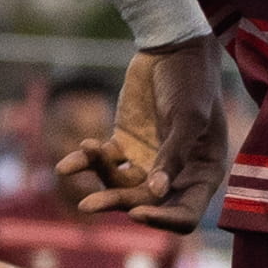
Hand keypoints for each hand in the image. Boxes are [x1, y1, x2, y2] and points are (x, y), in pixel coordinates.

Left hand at [57, 39, 233, 231]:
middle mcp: (175, 174)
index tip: (137, 212)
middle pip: (145, 202)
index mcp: (202, 173)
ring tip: (74, 163)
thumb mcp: (188, 118)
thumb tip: (157, 193)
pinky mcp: (125, 144)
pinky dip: (83, 163)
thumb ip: (173, 156)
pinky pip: (102, 162)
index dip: (163, 220)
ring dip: (98, 178)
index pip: (185, 213)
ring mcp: (148, 160)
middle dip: (117, 203)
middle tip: (88, 205)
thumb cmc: (191, 82)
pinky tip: (64, 166)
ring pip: (119, 185)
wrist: (172, 47)